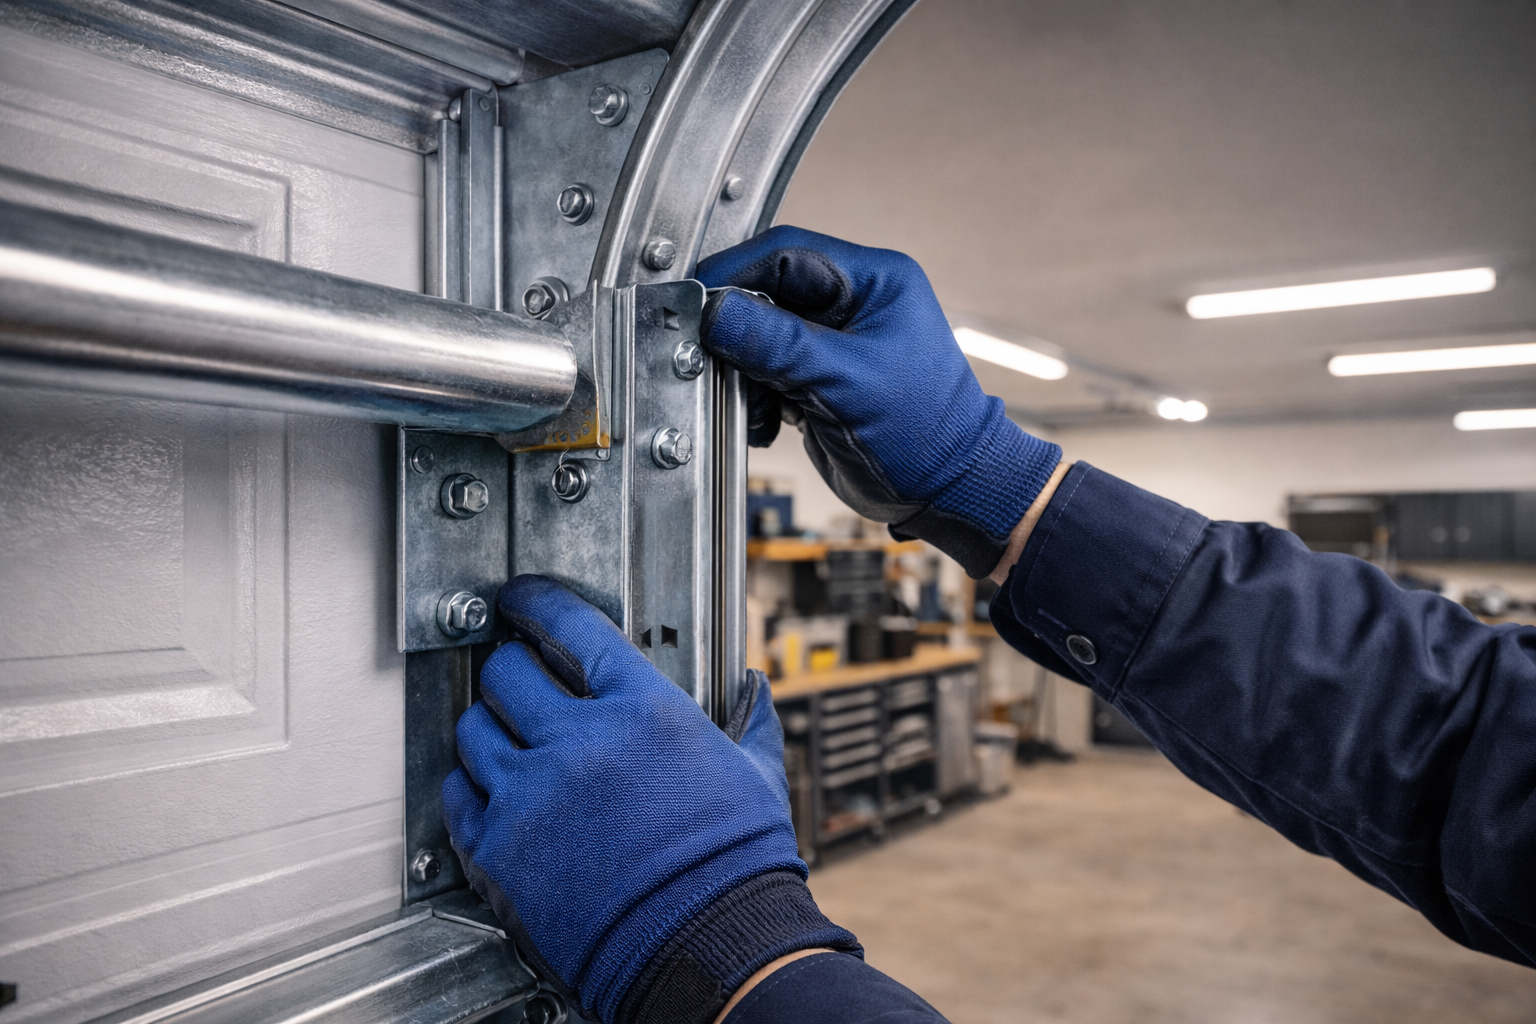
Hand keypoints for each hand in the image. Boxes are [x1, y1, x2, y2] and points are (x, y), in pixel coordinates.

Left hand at [443, 575, 855, 1023]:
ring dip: (488, 726)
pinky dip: (471, 786)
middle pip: (508, 671)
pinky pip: (459, 793)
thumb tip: (751, 688)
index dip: (537, 601)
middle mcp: (581, 741)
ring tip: (506, 737)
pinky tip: (493, 789)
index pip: (571, 625)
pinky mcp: (502, 847)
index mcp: (644, 709)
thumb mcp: (757, 774)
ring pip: (474, 728)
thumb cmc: (736, 866)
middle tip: (518, 678)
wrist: (707, 946)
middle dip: (512, 668)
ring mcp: (535, 793)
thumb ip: (748, 720)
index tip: (521, 599)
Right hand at [698, 226, 1060, 577]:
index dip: (735, 274)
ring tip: (754, 409)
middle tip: (714, 361)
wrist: (946, 491)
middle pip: (766, 295)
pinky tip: (768, 424)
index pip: (786, 255)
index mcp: (873, 280)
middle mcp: (851, 304)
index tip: (698, 300)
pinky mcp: (818, 380)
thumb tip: (716, 311)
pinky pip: (766, 374)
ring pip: (760, 338)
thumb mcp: (845, 380)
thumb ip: (778, 343)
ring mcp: (833, 343)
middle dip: (738, 333)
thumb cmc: (927, 432)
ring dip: (745, 374)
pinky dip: (756, 398)